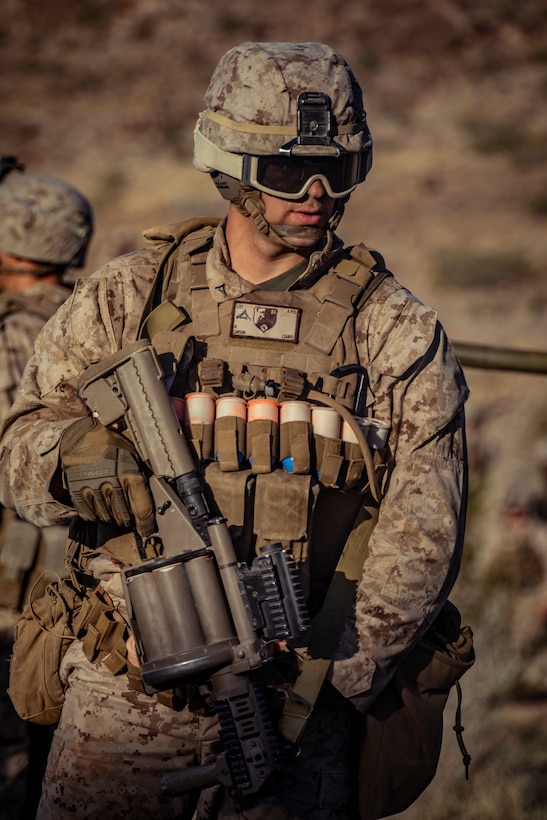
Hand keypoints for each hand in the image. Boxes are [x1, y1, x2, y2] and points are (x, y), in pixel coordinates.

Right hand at [60, 416, 155, 536]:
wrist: (81, 437)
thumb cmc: (111, 446)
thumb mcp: (132, 455)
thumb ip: (140, 476)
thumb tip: (151, 499)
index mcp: (130, 473)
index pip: (142, 508)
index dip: (146, 524)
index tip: (147, 530)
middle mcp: (112, 482)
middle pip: (123, 516)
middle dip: (127, 520)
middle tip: (128, 519)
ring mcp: (94, 488)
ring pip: (106, 516)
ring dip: (112, 518)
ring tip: (114, 513)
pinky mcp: (78, 491)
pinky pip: (89, 514)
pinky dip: (95, 515)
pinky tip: (99, 509)